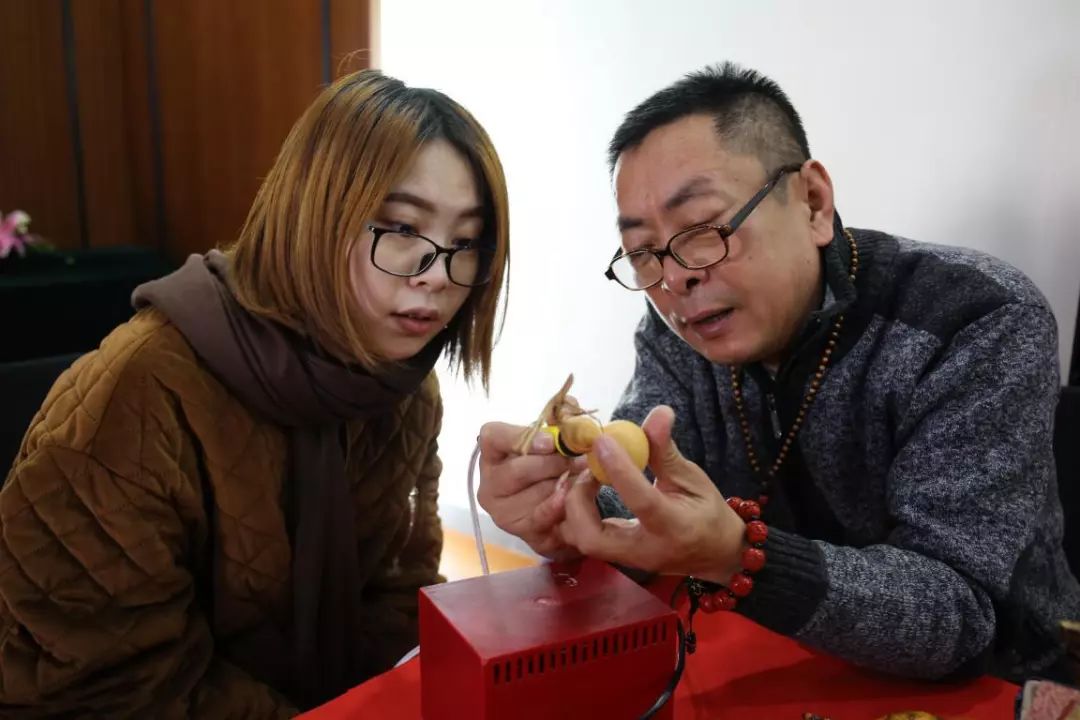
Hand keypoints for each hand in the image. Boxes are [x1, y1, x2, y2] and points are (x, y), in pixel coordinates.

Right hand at [476, 421, 585, 558]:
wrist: (561, 514)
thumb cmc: (552, 471)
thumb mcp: (554, 443)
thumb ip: (560, 422)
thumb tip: (571, 402)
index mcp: (493, 453)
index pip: (493, 436)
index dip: (519, 437)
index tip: (549, 441)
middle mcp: (489, 482)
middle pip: (517, 469)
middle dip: (553, 464)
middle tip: (580, 459)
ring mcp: (500, 509)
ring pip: (532, 492)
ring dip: (562, 483)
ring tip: (582, 477)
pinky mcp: (517, 530)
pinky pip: (538, 517)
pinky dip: (557, 505)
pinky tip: (570, 497)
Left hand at [557, 405, 745, 581]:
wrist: (715, 553)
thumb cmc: (707, 512)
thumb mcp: (692, 478)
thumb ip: (666, 450)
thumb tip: (659, 412)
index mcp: (674, 527)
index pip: (641, 500)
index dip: (619, 469)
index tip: (603, 440)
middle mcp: (645, 550)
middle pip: (592, 538)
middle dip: (578, 500)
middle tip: (587, 470)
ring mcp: (628, 560)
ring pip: (582, 542)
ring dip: (573, 508)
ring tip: (588, 478)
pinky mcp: (616, 559)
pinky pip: (584, 540)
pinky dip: (575, 515)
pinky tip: (587, 491)